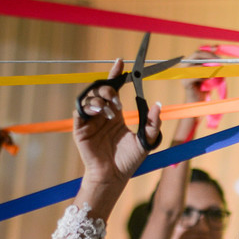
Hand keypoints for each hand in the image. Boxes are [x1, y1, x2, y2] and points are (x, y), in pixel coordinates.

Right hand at [73, 59, 162, 186]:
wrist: (113, 176)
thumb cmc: (128, 161)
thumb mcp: (146, 141)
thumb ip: (152, 124)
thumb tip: (158, 105)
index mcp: (116, 114)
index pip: (115, 89)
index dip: (116, 74)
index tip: (121, 62)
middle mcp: (102, 115)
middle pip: (100, 90)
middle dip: (108, 88)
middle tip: (117, 97)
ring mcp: (91, 121)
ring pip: (90, 98)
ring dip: (100, 99)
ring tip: (110, 111)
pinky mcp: (80, 129)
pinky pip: (80, 111)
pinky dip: (89, 107)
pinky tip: (99, 112)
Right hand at [173, 49, 217, 144]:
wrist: (197, 105)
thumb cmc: (205, 90)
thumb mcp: (210, 75)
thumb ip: (213, 67)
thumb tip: (221, 61)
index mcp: (190, 64)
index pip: (199, 52)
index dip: (208, 50)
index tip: (217, 48)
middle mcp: (184, 67)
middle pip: (197, 55)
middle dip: (210, 56)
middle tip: (220, 61)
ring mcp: (184, 74)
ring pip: (199, 65)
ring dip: (209, 69)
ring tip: (216, 74)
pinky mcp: (186, 82)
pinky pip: (198, 75)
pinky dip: (205, 77)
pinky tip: (209, 81)